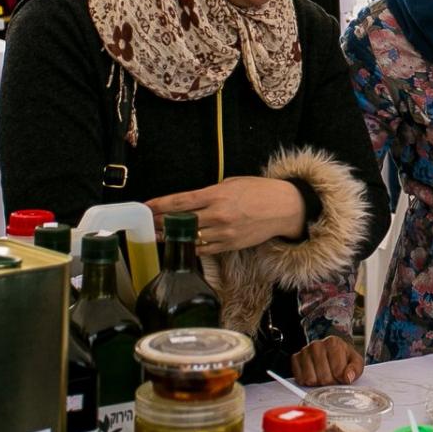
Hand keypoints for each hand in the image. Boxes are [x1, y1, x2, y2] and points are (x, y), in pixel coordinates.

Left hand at [146, 176, 304, 254]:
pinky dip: (191, 246)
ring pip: (191, 237)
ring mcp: (224, 232)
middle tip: (147, 222)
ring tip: (159, 235)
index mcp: (218, 195)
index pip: (181, 201)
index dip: (160, 205)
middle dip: (162, 222)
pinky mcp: (230, 245)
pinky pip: (204, 249)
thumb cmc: (261, 191)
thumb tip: (193, 200)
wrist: (285, 208)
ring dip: (173, 236)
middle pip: (181, 221)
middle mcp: (219, 215)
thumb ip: (212, 191)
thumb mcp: (234, 182)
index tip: (147, 206)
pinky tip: (181, 244)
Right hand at [290, 335, 362, 385]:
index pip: (337, 372)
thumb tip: (347, 378)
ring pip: (310, 380)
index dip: (341, 379)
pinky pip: (300, 380)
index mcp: (333, 342)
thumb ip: (355, 369)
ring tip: (323, 374)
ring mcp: (304, 351)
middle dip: (330, 382)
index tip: (342, 375)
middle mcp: (316, 345)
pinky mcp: (295, 359)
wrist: (331, 351)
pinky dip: (307, 382)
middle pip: (323, 378)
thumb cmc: (344, 358)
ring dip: (318, 383)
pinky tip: (314, 374)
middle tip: (333, 376)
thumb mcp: (356, 362)